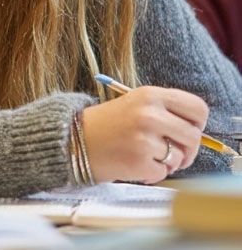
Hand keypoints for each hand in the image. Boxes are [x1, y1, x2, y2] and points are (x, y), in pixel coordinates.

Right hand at [81, 85, 207, 183]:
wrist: (71, 139)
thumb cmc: (106, 124)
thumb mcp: (135, 103)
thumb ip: (165, 110)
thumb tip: (196, 130)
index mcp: (150, 95)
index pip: (197, 108)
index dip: (197, 123)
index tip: (187, 130)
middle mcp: (149, 114)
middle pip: (193, 136)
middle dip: (187, 149)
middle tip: (174, 153)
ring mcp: (144, 139)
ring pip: (180, 157)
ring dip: (168, 162)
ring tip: (146, 156)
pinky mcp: (139, 161)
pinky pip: (163, 173)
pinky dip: (151, 173)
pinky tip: (134, 164)